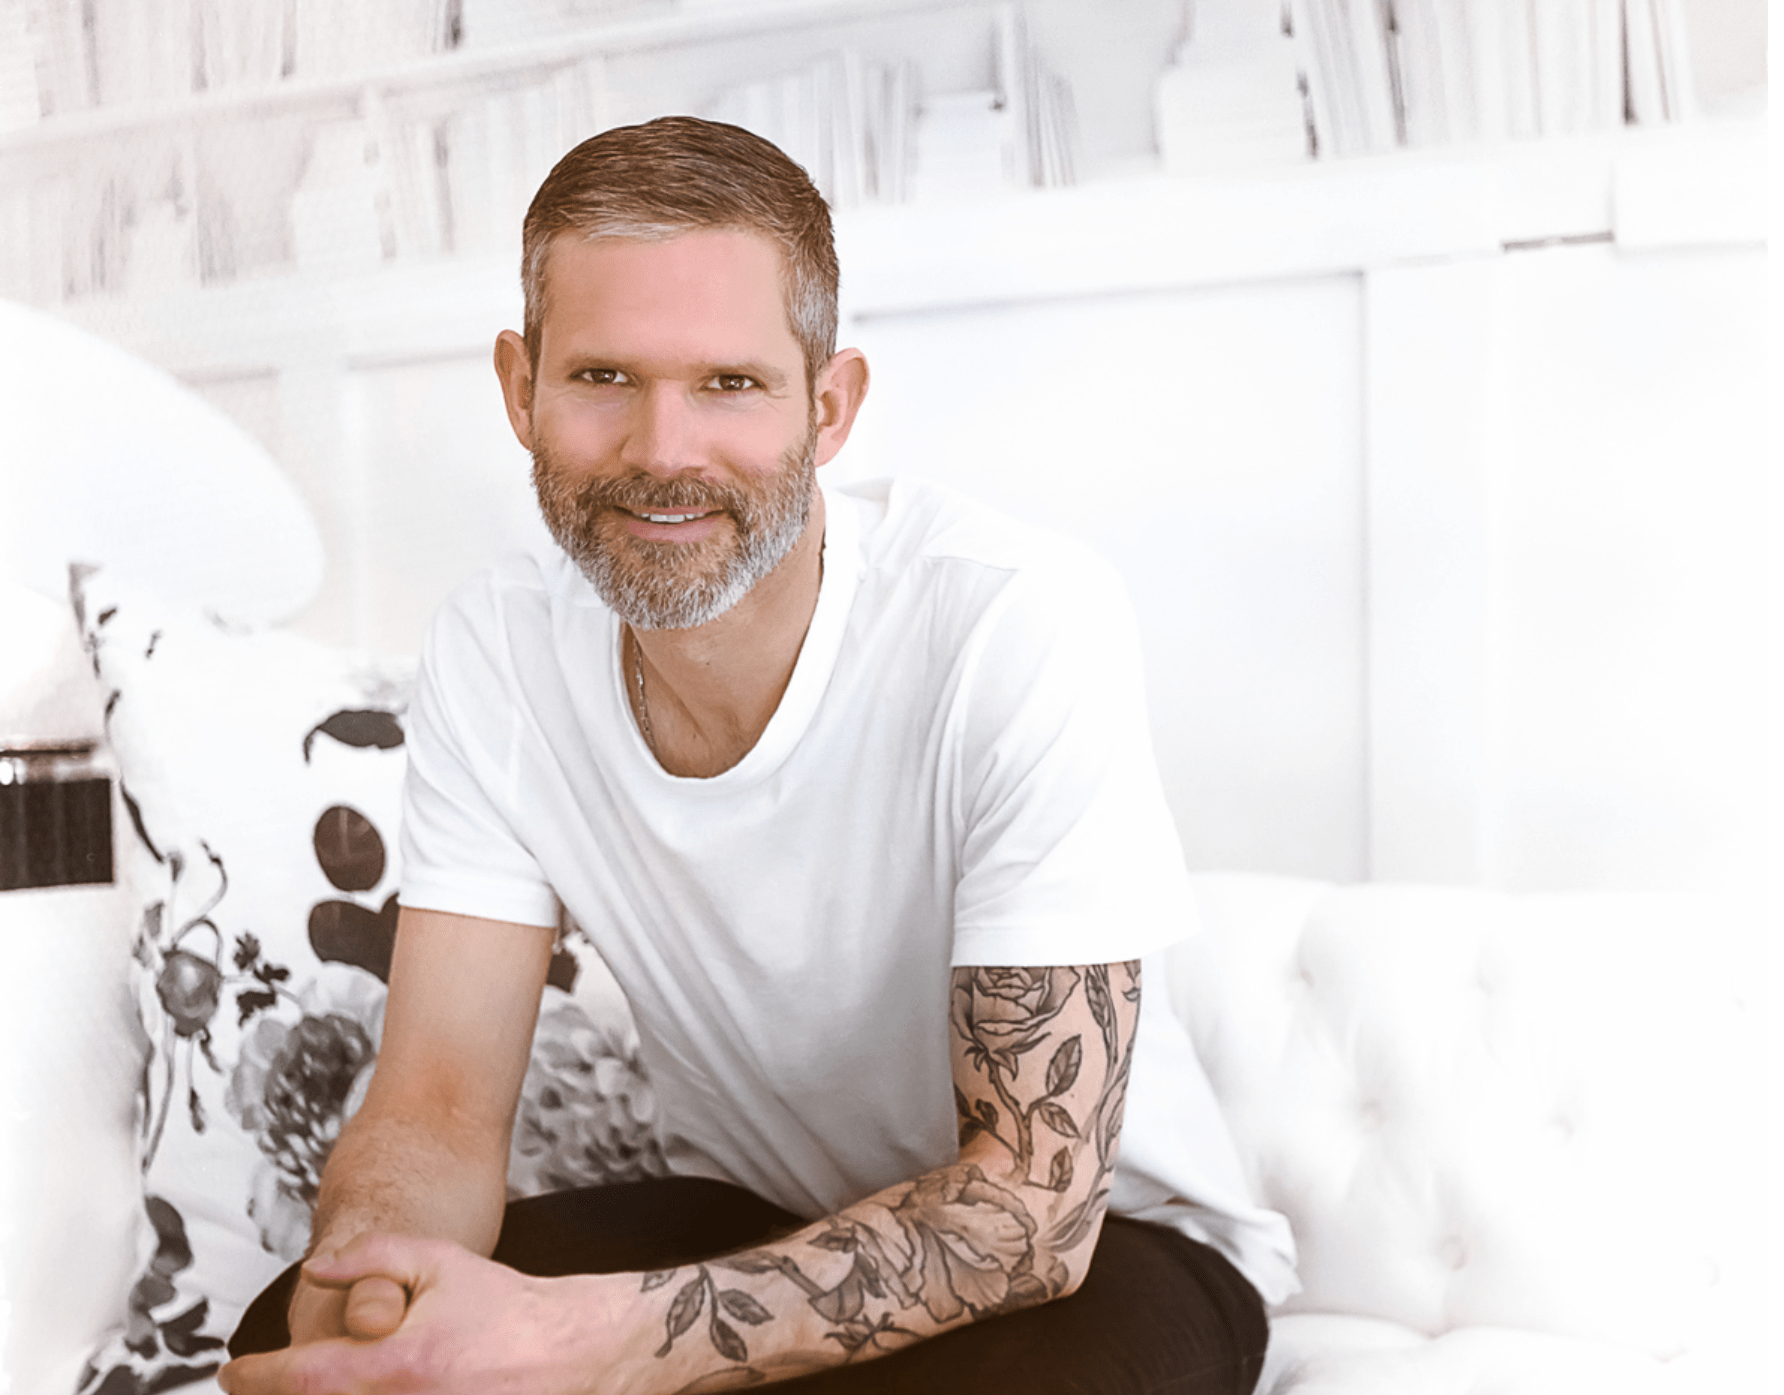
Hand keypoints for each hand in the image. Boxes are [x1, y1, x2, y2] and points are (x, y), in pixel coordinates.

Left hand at [220, 1234, 622, 1394]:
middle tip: (260, 1384)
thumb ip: (372, 1257)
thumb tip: (312, 1272)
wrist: (568, 1351)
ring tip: (302, 1386)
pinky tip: (359, 1392)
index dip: (255, 1376)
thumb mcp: (440, 1261)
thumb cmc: (504, 1307)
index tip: (231, 1372)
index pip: (301, 1378)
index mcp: (398, 1365)